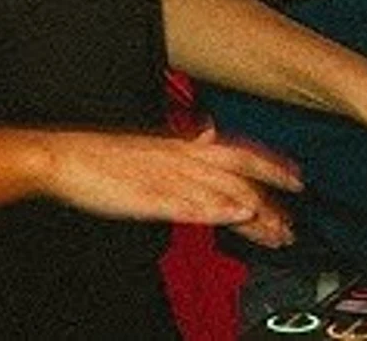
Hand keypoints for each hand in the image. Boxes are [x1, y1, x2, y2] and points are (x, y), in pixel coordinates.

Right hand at [40, 124, 300, 248]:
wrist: (69, 156)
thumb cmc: (109, 156)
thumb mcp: (156, 144)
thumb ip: (186, 144)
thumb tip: (209, 133)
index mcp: (188, 145)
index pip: (241, 152)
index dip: (272, 165)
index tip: (297, 178)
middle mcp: (187, 157)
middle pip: (241, 175)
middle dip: (273, 197)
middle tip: (296, 217)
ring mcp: (172, 177)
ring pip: (224, 194)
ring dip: (254, 214)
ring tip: (278, 231)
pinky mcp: (152, 197)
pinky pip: (191, 205)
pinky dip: (217, 209)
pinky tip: (237, 216)